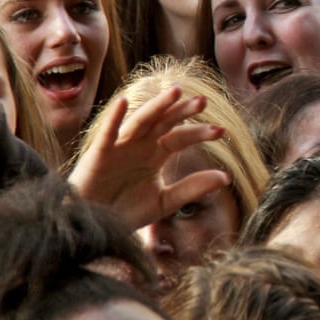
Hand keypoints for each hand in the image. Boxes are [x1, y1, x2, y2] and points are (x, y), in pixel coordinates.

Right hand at [67, 87, 228, 229]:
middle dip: (182, 111)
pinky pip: (107, 134)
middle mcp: (140, 145)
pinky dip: (114, 118)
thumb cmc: (126, 212)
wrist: (93, 228)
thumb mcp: (164, 201)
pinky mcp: (99, 154)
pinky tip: (123, 101)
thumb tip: (226, 177)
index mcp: (156, 154)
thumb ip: (193, 188)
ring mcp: (120, 147)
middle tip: (203, 101)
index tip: (221, 132)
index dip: (199, 133)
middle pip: (164, 123)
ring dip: (156, 106)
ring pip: (140, 121)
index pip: (180, 138)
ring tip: (175, 91)